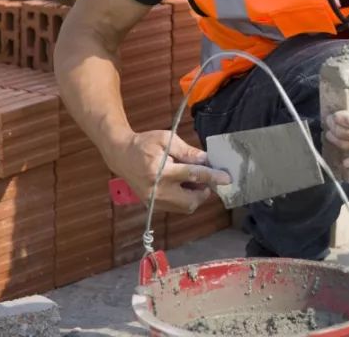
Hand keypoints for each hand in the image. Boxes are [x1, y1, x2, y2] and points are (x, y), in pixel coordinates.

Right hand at [109, 131, 230, 213]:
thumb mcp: (167, 139)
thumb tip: (207, 161)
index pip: (193, 176)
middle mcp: (157, 191)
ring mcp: (153, 201)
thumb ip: (188, 152)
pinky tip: (183, 186)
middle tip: (206, 178)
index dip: (212, 177)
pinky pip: (176, 208)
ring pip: (185, 207)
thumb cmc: (145, 144)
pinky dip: (185, 199)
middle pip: (191, 200)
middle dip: (204, 191)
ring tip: (193, 180)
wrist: (121, 155)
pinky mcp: (152, 206)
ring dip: (196, 196)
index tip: (227, 178)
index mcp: (160, 172)